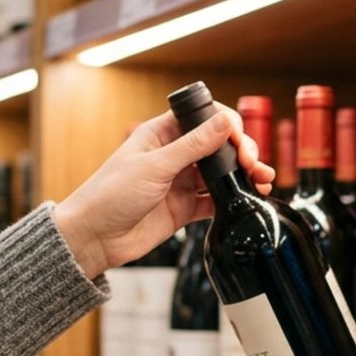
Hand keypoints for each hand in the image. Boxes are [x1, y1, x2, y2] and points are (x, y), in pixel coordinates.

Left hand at [54, 103, 274, 277]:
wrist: (93, 238)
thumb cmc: (109, 195)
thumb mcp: (154, 166)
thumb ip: (193, 145)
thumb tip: (224, 121)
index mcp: (161, 134)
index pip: (203, 118)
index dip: (226, 125)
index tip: (239, 140)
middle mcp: (174, 155)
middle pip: (218, 146)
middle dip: (241, 151)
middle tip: (253, 165)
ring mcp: (180, 182)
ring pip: (221, 173)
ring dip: (244, 175)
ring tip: (263, 182)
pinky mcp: (184, 208)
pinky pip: (215, 201)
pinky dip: (234, 199)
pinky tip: (248, 200)